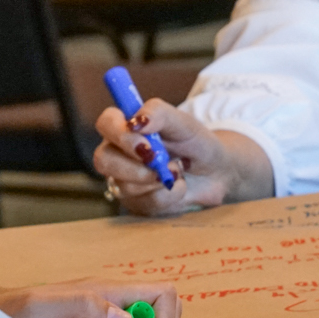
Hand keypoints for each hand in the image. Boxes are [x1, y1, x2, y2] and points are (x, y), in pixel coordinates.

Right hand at [92, 99, 262, 214]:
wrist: (216, 172)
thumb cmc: (196, 142)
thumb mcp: (183, 122)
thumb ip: (159, 114)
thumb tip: (136, 122)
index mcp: (126, 126)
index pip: (105, 123)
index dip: (119, 133)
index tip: (145, 142)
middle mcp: (119, 153)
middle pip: (103, 160)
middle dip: (135, 166)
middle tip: (160, 163)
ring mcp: (124, 180)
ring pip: (123, 185)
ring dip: (156, 179)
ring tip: (178, 170)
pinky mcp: (137, 203)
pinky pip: (144, 203)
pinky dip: (167, 195)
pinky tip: (179, 186)